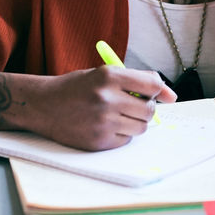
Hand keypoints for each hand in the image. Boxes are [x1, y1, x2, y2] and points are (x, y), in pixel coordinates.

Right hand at [27, 67, 176, 150]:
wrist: (43, 105)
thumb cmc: (77, 87)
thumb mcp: (103, 74)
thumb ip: (137, 80)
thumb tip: (171, 96)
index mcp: (109, 76)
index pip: (153, 85)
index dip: (158, 91)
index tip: (157, 95)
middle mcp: (107, 98)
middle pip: (149, 110)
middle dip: (145, 108)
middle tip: (131, 105)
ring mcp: (103, 122)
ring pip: (141, 127)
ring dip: (135, 122)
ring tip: (117, 115)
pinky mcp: (98, 141)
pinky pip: (126, 140)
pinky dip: (121, 134)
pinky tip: (105, 126)